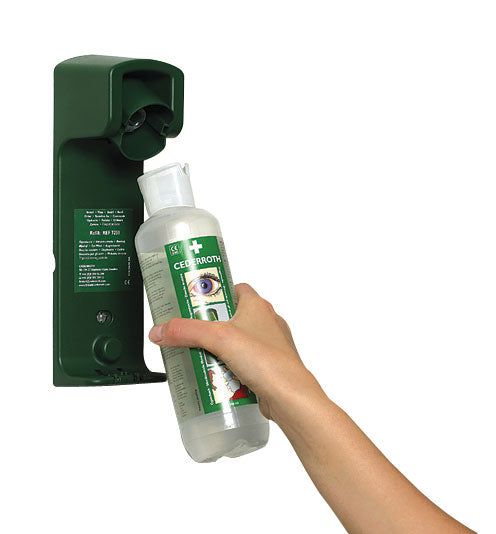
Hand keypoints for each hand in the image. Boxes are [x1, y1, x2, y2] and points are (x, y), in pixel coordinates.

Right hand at [148, 282, 320, 420]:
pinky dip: (227, 367)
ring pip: (235, 341)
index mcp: (257, 305)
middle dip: (209, 326)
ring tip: (198, 355)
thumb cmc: (268, 361)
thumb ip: (187, 332)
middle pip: (229, 316)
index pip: (232, 287)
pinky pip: (242, 361)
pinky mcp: (265, 366)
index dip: (213, 290)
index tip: (193, 299)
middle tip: (190, 332)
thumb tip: (162, 330)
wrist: (289, 396)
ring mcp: (266, 345)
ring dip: (217, 349)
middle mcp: (265, 322)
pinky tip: (214, 375)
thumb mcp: (219, 338)